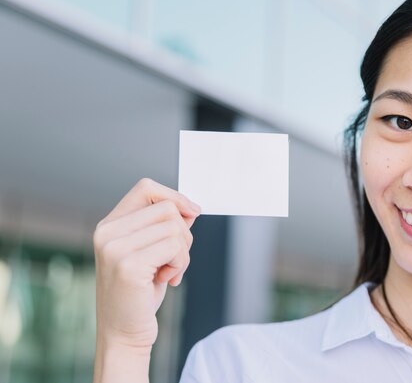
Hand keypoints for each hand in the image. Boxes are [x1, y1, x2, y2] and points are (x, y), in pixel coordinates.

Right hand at [93, 178, 200, 350]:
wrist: (124, 334)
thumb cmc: (140, 294)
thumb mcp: (152, 253)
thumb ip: (165, 228)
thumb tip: (190, 207)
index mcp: (109, 225)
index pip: (146, 188)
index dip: (174, 196)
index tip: (193, 212)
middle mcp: (107, 232)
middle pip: (167, 208)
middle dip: (184, 233)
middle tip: (176, 259)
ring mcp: (115, 248)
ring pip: (175, 228)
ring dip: (183, 253)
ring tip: (169, 272)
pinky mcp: (129, 265)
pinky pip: (175, 247)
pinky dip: (181, 264)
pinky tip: (167, 280)